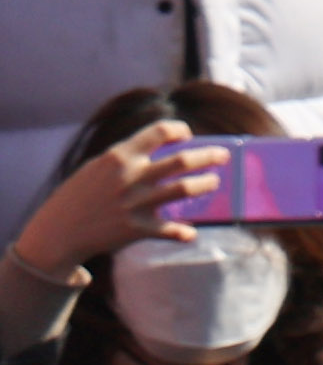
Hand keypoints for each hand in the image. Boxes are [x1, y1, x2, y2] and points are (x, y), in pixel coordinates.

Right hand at [10, 120, 216, 275]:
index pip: (159, 132)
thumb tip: (159, 147)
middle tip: (223, 156)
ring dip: (205, 185)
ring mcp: (135, 203)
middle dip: (209, 156)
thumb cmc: (76, 197)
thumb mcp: (96, 168)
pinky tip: (190, 233)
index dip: (178, 130)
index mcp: (119, 157)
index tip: (188, 136)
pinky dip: (182, 232)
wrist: (56, 234)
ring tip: (214, 182)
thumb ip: (126, 157)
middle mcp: (130, 177)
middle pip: (181, 160)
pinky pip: (169, 229)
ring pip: (183, 189)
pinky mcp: (136, 228)